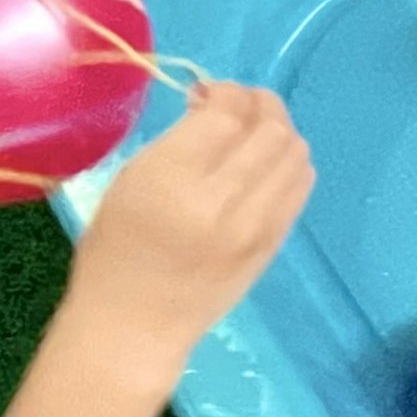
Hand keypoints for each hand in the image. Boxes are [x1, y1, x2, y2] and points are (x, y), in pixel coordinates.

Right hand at [64, 83, 315, 365]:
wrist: (136, 325)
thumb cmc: (115, 252)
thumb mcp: (129, 182)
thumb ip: (177, 142)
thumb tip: (215, 105)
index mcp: (172, 178)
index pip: (228, 113)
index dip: (228, 91)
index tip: (211, 94)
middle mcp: (222, 199)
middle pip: (271, 129)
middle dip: (260, 105)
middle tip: (238, 107)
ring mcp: (256, 224)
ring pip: (295, 154)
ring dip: (280, 131)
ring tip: (254, 133)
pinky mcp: (274, 243)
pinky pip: (301, 187)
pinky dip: (291, 163)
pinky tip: (268, 164)